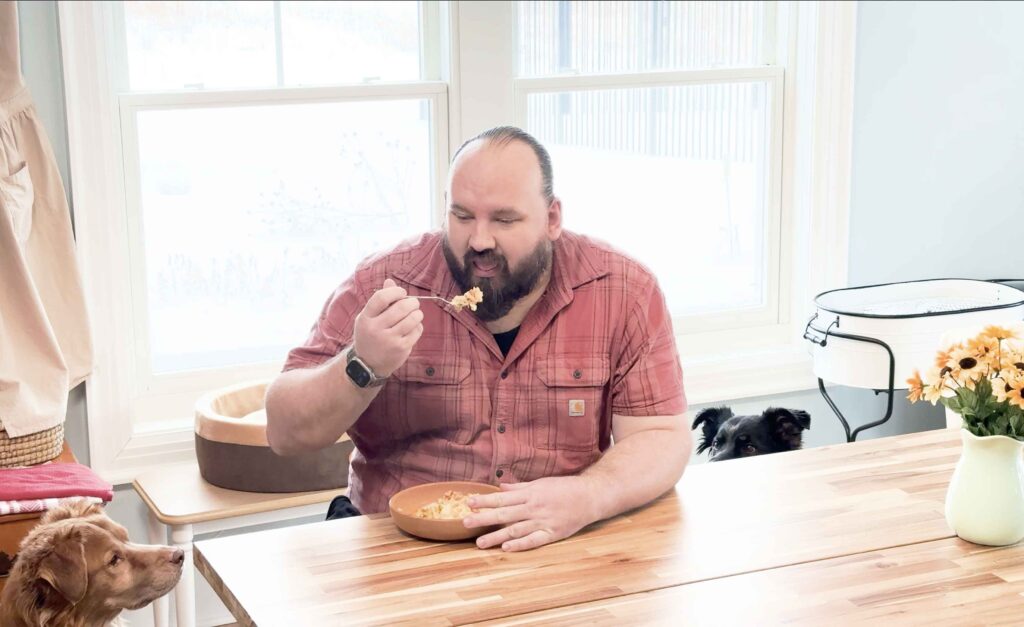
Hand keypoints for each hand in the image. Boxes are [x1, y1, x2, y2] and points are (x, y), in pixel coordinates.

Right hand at [352, 278, 423, 376]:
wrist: (368, 364)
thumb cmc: (370, 335)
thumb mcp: (368, 318)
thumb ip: (380, 301)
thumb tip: (390, 281)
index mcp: (366, 318)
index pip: (381, 298)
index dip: (396, 291)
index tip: (402, 293)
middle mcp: (376, 329)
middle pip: (401, 307)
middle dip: (412, 302)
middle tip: (413, 303)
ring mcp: (389, 340)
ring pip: (412, 318)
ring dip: (417, 313)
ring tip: (415, 314)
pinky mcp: (401, 348)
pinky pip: (417, 330)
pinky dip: (418, 326)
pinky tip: (413, 327)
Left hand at [463, 476, 597, 551]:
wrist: (590, 496)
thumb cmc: (564, 488)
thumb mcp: (541, 483)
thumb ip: (520, 487)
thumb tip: (501, 487)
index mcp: (530, 493)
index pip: (502, 497)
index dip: (484, 500)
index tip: (468, 503)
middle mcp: (534, 507)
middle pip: (504, 513)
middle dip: (483, 518)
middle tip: (465, 522)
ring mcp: (543, 521)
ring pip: (515, 529)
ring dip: (496, 536)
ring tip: (480, 542)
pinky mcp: (553, 533)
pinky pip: (534, 540)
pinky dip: (520, 544)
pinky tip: (506, 547)